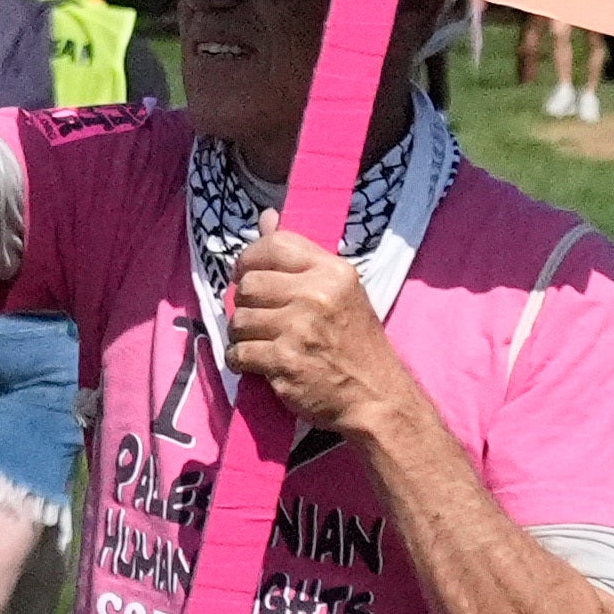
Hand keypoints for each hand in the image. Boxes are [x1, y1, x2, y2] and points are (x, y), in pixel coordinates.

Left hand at [224, 223, 412, 441]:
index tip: (246, 275)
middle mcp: (316, 295)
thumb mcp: (340, 290)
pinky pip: (238, 352)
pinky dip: (240, 360)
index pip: (274, 245)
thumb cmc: (355, 342)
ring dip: (242, 334)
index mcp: (332, 271)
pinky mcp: (284, 361)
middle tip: (258, 316)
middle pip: (249, 284)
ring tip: (260, 342)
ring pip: (240, 320)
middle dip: (245, 302)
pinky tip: (256, 363)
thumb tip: (267, 217)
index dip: (250, 258)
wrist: (375, 396)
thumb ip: (301, 256)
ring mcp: (298, 329)